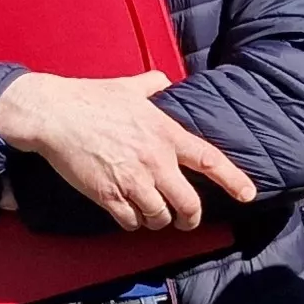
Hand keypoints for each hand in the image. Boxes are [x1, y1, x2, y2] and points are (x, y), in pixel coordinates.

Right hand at [0, 71, 255, 231]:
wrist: (55, 115)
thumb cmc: (92, 98)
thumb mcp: (130, 86)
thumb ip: (153, 84)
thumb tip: (163, 80)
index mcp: (166, 134)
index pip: (210, 160)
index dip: (234, 180)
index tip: (248, 195)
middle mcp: (155, 161)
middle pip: (188, 204)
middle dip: (190, 218)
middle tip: (185, 220)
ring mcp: (132, 181)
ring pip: (159, 218)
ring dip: (157, 220)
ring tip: (150, 214)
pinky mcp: (108, 196)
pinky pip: (130, 222)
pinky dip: (132, 222)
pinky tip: (127, 213)